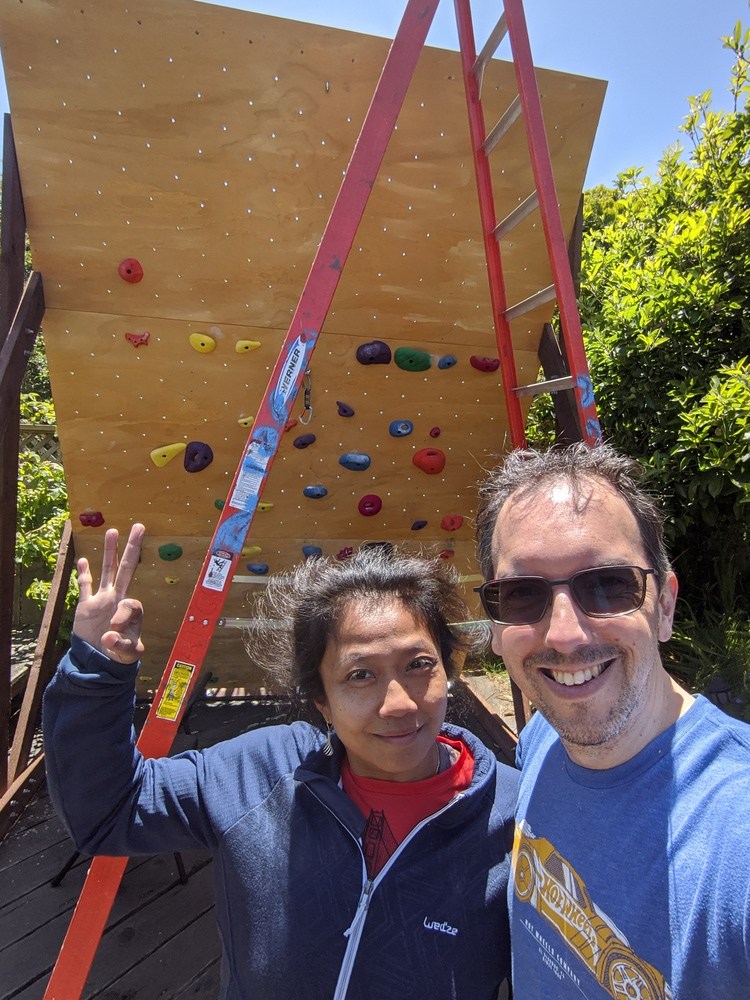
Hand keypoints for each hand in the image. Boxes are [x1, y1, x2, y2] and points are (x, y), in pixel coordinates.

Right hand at [74, 524, 145, 663]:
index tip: (113, 634)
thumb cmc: (120, 656)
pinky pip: (85, 586)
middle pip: (126, 568)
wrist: (101, 660)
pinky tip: (82, 559)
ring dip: (109, 552)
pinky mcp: (87, 606)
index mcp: (131, 609)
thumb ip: (122, 645)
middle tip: (139, 527)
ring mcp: (102, 600)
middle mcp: (118, 598)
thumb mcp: (128, 654)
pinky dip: (84, 574)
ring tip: (112, 531)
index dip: (122, 618)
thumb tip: (108, 635)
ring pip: (107, 570)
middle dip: (132, 548)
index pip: (131, 604)